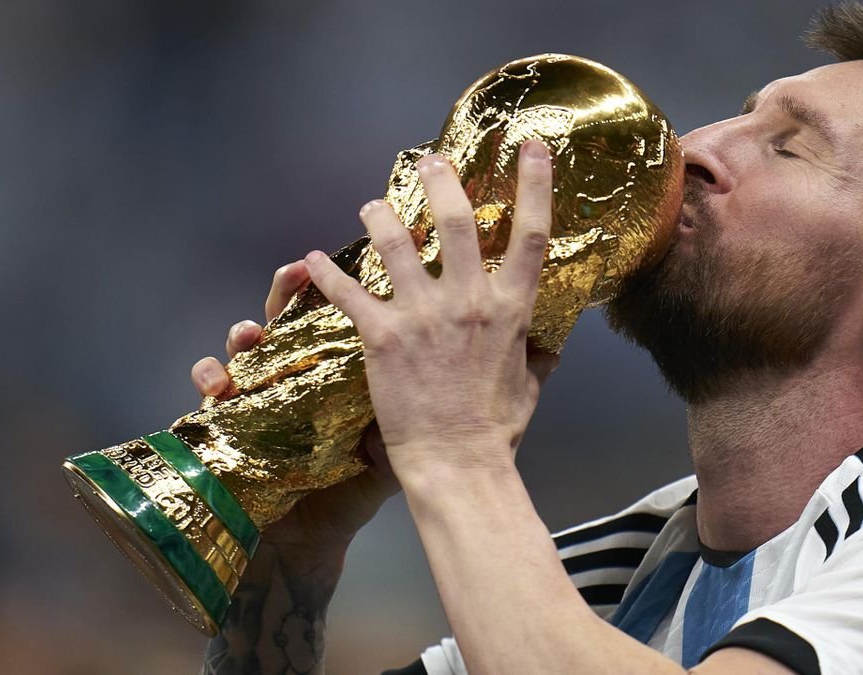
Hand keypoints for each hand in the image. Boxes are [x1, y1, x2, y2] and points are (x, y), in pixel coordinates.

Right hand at [190, 262, 399, 556]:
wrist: (308, 543)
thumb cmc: (348, 493)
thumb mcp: (385, 456)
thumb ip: (406, 421)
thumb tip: (436, 393)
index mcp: (333, 375)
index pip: (335, 322)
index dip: (339, 291)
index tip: (353, 267)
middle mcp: (293, 376)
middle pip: (289, 319)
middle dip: (288, 291)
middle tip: (297, 271)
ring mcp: (255, 394)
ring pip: (244, 347)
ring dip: (244, 332)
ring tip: (251, 331)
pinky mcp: (223, 421)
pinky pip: (207, 391)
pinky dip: (208, 377)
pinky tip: (216, 382)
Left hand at [303, 141, 557, 482]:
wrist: (457, 464)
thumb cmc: (496, 431)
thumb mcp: (530, 386)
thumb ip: (537, 355)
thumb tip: (551, 343)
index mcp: (511, 309)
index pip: (531, 234)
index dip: (535, 184)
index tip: (532, 147)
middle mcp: (470, 301)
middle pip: (455, 221)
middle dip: (440, 181)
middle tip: (426, 160)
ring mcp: (425, 315)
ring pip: (396, 243)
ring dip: (379, 216)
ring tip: (370, 205)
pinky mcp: (382, 336)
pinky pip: (348, 292)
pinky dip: (325, 274)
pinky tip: (311, 261)